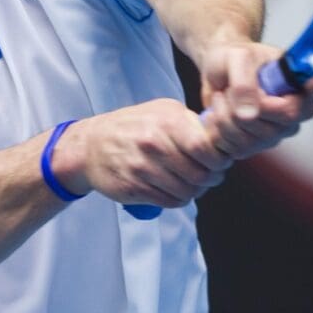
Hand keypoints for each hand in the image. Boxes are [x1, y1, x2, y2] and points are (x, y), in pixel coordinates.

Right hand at [51, 99, 231, 208]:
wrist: (91, 146)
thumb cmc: (132, 126)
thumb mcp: (162, 110)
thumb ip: (191, 122)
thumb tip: (221, 138)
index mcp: (166, 121)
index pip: (206, 147)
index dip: (219, 158)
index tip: (220, 160)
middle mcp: (154, 144)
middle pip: (200, 174)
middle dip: (211, 178)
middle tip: (210, 175)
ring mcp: (143, 168)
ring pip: (187, 192)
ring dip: (196, 191)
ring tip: (193, 182)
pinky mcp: (134, 189)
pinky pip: (170, 202)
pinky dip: (178, 199)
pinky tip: (176, 189)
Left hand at [199, 41, 312, 159]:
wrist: (219, 67)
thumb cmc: (235, 57)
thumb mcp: (238, 58)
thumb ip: (244, 83)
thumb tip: (248, 116)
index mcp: (300, 93)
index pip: (293, 112)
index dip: (268, 107)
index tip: (253, 90)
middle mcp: (291, 119)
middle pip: (266, 131)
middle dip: (237, 109)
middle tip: (229, 87)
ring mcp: (272, 136)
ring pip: (245, 142)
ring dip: (223, 117)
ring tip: (221, 96)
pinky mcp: (251, 147)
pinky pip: (231, 149)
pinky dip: (216, 130)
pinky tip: (216, 112)